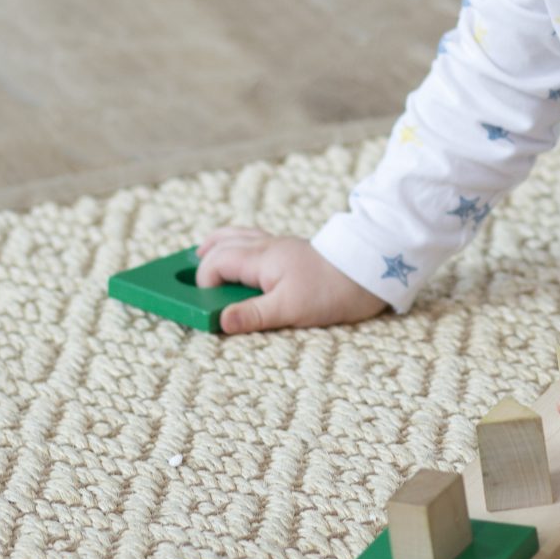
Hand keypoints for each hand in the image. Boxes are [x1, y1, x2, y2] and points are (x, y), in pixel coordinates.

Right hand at [192, 228, 385, 333]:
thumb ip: (252, 314)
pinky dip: (240, 247)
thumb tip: (218, 321)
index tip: (202, 302)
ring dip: (219, 246)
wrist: (371, 270)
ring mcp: (281, 247)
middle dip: (203, 257)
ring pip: (240, 237)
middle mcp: (267, 247)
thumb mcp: (291, 310)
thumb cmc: (333, 290)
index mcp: (262, 258)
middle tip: (188, 273)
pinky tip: (244, 260)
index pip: (216, 261)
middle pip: (224, 242)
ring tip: (205, 254)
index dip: (203, 280)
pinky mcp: (293, 252)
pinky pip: (256, 242)